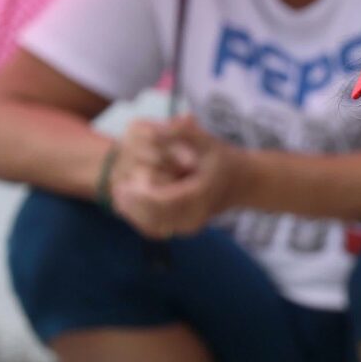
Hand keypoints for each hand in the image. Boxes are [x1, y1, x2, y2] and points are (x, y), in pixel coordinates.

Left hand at [110, 115, 247, 239]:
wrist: (242, 182)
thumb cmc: (220, 158)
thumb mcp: (205, 140)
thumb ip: (181, 132)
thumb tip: (155, 130)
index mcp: (200, 195)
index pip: (163, 203)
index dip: (139, 196)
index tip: (123, 184)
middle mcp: (196, 216)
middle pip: (155, 219)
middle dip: (132, 206)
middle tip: (118, 189)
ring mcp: (191, 226)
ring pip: (154, 228)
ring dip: (134, 214)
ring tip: (119, 196)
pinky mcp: (185, 229)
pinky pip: (158, 231)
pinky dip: (141, 220)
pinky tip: (129, 206)